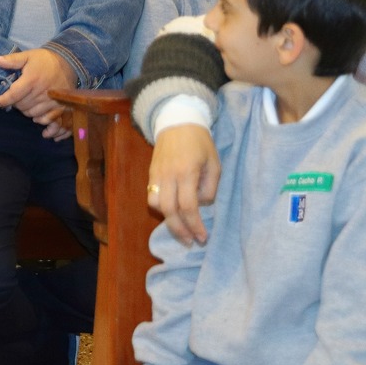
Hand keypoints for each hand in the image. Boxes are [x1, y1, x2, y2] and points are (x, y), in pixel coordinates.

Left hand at [0, 47, 75, 138]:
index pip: (14, 94)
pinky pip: (48, 120)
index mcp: (32, 80)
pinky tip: (36, 116)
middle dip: (15, 104)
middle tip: (15, 99)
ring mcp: (52, 101)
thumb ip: (12, 60)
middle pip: (22, 106)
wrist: (69, 63)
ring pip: (32, 114)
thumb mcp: (28, 55)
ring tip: (25, 103)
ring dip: (25, 111)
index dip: (4, 100)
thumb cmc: (45, 60)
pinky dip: (40, 120)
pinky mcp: (60, 107)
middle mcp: (41, 92)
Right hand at [149, 123, 219, 245]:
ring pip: (155, 205)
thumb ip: (210, 187)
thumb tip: (202, 205)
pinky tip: (171, 213)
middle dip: (180, 230)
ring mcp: (156, 175)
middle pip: (168, 210)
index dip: (195, 225)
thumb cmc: (200, 143)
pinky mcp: (150, 174)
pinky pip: (151, 196)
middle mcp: (168, 176)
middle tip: (190, 242)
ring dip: (167, 220)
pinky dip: (160, 208)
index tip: (203, 237)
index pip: (188, 206)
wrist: (177, 122)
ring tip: (180, 229)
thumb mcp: (215, 163)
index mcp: (186, 172)